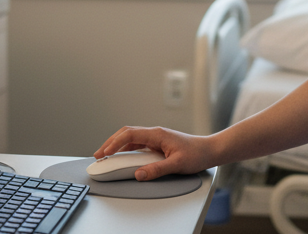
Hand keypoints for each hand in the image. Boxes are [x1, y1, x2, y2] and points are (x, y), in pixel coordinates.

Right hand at [93, 126, 216, 180]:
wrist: (209, 150)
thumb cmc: (196, 154)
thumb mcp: (177, 164)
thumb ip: (157, 169)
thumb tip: (139, 174)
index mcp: (157, 134)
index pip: (130, 135)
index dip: (114, 143)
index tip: (104, 152)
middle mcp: (154, 133)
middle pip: (126, 133)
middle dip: (110, 142)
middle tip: (98, 154)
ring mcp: (155, 138)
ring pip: (131, 137)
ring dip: (117, 145)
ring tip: (105, 155)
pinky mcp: (158, 143)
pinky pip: (137, 143)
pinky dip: (126, 149)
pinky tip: (121, 156)